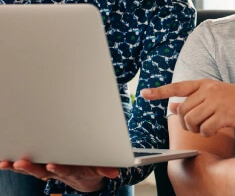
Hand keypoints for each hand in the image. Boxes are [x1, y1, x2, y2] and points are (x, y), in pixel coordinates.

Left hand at [0, 159, 118, 191]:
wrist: (83, 180)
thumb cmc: (91, 168)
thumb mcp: (100, 169)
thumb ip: (105, 169)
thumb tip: (114, 172)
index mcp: (73, 170)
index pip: (65, 170)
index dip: (59, 169)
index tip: (52, 165)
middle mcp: (57, 172)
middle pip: (43, 171)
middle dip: (31, 168)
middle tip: (21, 163)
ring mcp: (47, 171)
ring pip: (32, 170)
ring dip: (19, 168)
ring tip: (8, 163)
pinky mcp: (40, 167)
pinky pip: (26, 168)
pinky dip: (14, 166)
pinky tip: (4, 162)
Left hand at [142, 79, 234, 136]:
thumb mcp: (213, 96)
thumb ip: (193, 99)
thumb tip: (172, 105)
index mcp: (205, 83)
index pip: (178, 86)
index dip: (160, 91)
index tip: (144, 94)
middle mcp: (208, 90)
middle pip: (183, 110)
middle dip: (186, 122)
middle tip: (197, 126)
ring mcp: (216, 101)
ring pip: (191, 120)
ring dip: (196, 129)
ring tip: (207, 127)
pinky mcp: (223, 114)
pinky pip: (205, 129)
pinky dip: (208, 134)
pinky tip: (215, 130)